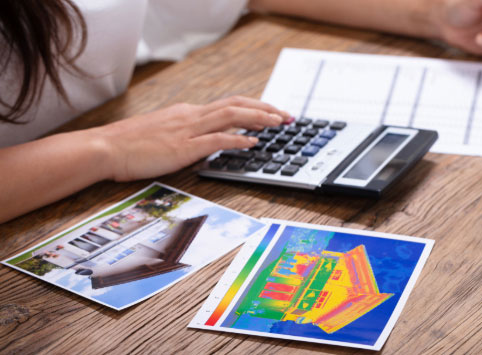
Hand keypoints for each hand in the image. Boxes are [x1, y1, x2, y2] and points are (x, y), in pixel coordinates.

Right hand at [97, 96, 290, 180]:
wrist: (105, 148)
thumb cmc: (130, 144)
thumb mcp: (164, 133)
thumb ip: (187, 134)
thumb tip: (209, 141)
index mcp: (188, 113)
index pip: (229, 105)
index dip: (254, 107)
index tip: (272, 113)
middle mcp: (191, 115)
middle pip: (237, 104)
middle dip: (265, 108)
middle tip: (287, 115)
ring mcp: (188, 130)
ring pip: (232, 116)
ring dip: (259, 118)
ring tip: (279, 122)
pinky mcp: (183, 147)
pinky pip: (216, 139)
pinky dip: (238, 138)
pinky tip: (253, 141)